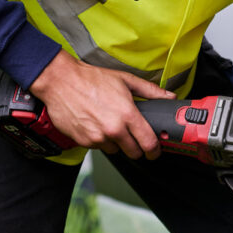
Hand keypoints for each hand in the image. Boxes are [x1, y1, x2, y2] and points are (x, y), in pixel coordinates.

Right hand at [29, 50, 176, 159]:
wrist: (62, 82)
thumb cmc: (93, 79)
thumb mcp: (126, 80)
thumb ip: (150, 91)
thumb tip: (169, 96)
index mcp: (127, 114)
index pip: (148, 143)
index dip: (155, 150)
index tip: (156, 151)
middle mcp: (113, 129)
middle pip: (133, 152)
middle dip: (137, 147)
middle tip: (135, 137)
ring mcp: (97, 138)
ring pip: (116, 150)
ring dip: (117, 142)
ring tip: (111, 123)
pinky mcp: (84, 142)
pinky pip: (99, 146)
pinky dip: (101, 139)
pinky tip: (98, 123)